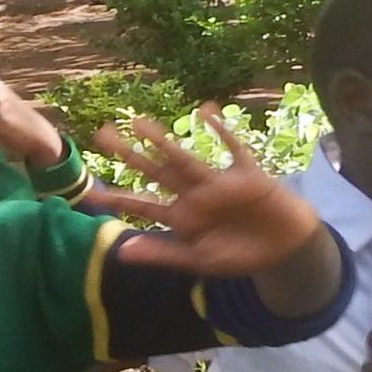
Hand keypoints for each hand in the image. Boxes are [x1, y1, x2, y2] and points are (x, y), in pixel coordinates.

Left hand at [84, 105, 323, 275]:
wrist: (284, 250)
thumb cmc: (239, 256)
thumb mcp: (198, 260)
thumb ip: (161, 253)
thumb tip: (121, 253)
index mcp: (181, 217)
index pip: (142, 205)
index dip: (118, 198)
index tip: (88, 193)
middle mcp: (194, 195)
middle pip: (155, 171)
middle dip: (130, 154)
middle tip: (101, 135)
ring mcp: (218, 182)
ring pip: (184, 158)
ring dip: (162, 141)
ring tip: (138, 122)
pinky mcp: (246, 175)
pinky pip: (233, 149)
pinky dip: (222, 132)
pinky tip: (205, 111)